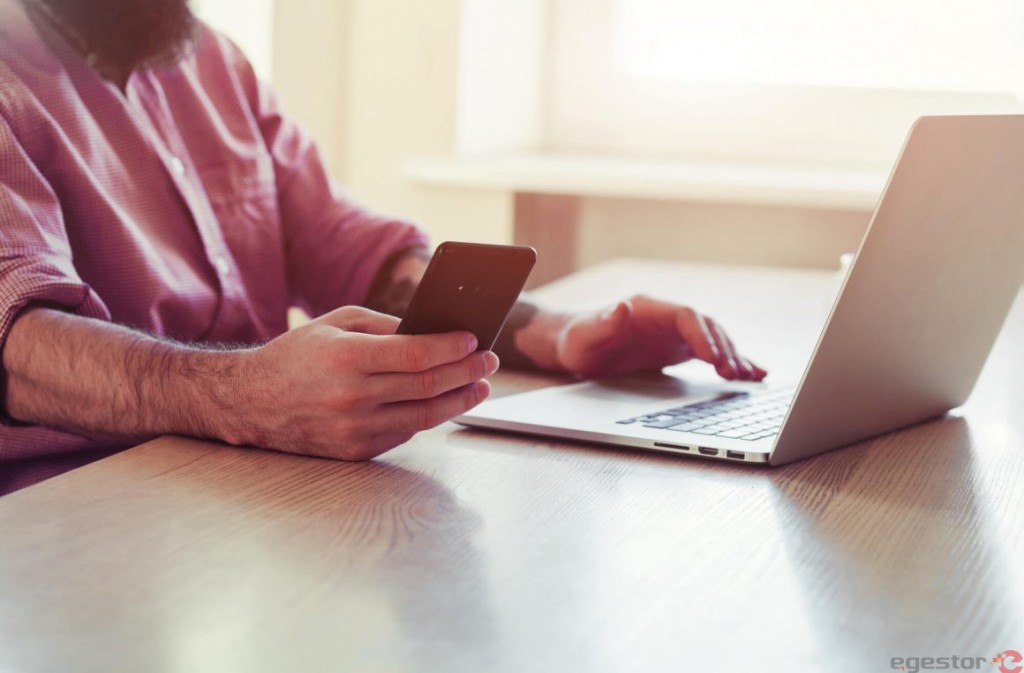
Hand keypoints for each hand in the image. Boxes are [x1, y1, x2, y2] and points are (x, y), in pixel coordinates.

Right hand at [228, 306, 497, 459]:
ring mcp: (354, 429)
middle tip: (489, 362)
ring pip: (424, 416)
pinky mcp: (356, 451)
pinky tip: (443, 401)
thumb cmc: (297, 356)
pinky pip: (405, 432)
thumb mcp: (335, 322)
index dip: (451, 348)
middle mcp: (351, 396)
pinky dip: (427, 416)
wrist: (251, 403)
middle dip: (467, 372)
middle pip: (427, 385)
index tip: (475, 340)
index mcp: (346, 357)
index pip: (415, 354)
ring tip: (479, 385)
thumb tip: (433, 330)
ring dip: (459, 400)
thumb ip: (385, 324)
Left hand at [553, 295, 766, 380]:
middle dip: (724, 350)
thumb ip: (603, 323)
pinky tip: (754, 375)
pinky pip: (711, 354)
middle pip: (707, 328)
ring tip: (750, 379)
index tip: (714, 359)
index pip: (686, 316)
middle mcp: (667, 317)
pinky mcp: (678, 349)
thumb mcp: (584, 335)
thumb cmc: (577, 340)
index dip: (703, 336)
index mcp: (648, 309)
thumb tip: (621, 307)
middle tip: (735, 376)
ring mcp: (675, 333)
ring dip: (733, 357)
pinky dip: (732, 362)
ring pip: (714, 341)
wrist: (575, 345)